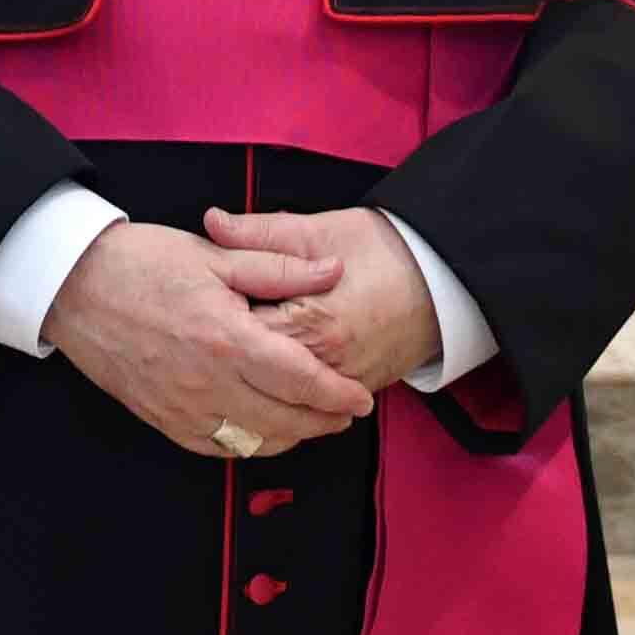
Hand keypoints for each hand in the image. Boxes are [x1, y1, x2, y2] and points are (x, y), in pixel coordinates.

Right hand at [46, 221, 377, 462]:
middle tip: (347, 414)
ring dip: (291, 437)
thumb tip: (332, 271)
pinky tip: (263, 431)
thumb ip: (280, 269)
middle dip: (324, 422)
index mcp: (227, 339)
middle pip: (285, 420)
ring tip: (312, 422)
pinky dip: (248, 444)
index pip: (300, 380)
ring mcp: (182, 408)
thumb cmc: (141, 263)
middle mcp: (207, 383)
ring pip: (253, 441)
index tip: (362, 399)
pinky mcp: (162, 419)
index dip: (338, 394)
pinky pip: (217, 447)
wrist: (73, 286)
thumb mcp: (216, 254)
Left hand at [207, 206, 443, 395]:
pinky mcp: (354, 393)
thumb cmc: (381, 250)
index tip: (195, 313)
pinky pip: (307, 413)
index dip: (214, 326)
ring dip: (250, 394)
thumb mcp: (317, 231)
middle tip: (202, 349)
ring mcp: (341, 384)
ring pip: (280, 405)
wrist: (439, 278)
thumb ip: (260, 233)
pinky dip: (280, 408)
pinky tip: (257, 395)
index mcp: (309, 320)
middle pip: (254, 379)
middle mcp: (325, 361)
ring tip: (222, 375)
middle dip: (225, 366)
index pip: (241, 337)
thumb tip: (213, 222)